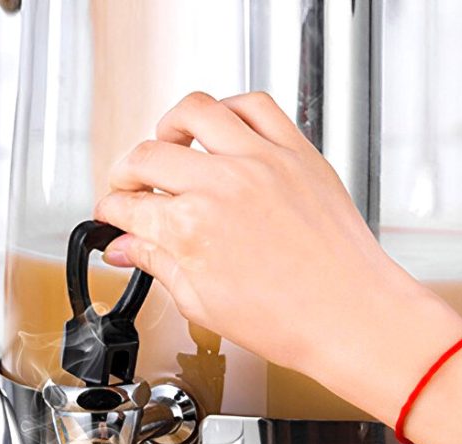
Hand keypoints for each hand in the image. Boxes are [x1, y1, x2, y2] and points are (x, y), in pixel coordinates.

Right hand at [94, 91, 461, 423]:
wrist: (350, 316)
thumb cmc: (290, 320)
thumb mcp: (204, 304)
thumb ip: (159, 266)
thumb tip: (128, 250)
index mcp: (190, 229)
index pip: (129, 206)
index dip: (111, 212)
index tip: (113, 216)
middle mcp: (221, 185)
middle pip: (148, 155)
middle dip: (126, 172)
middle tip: (129, 186)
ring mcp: (260, 161)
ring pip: (195, 111)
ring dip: (169, 125)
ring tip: (167, 141)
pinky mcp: (296, 152)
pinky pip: (255, 105)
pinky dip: (229, 109)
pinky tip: (222, 128)